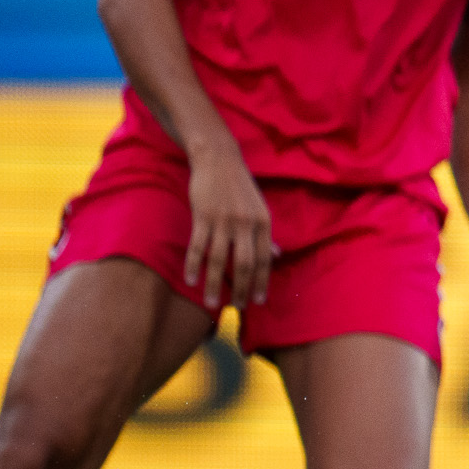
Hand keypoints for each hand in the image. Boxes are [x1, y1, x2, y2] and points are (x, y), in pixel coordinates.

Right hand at [183, 144, 274, 311]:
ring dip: (214, 284)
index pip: (264, 259)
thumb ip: (266, 234)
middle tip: (236, 308)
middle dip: (241, 289)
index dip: (261, 282)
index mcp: (263, 223)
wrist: (219, 160)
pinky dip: (194, 265)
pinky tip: (191, 281)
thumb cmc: (240, 187)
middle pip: (245, 264)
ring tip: (212, 303)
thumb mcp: (259, 209)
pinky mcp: (203, 216)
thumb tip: (276, 256)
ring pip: (219, 260)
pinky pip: (198, 247)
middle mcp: (246, 224)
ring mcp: (224, 220)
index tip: (257, 301)